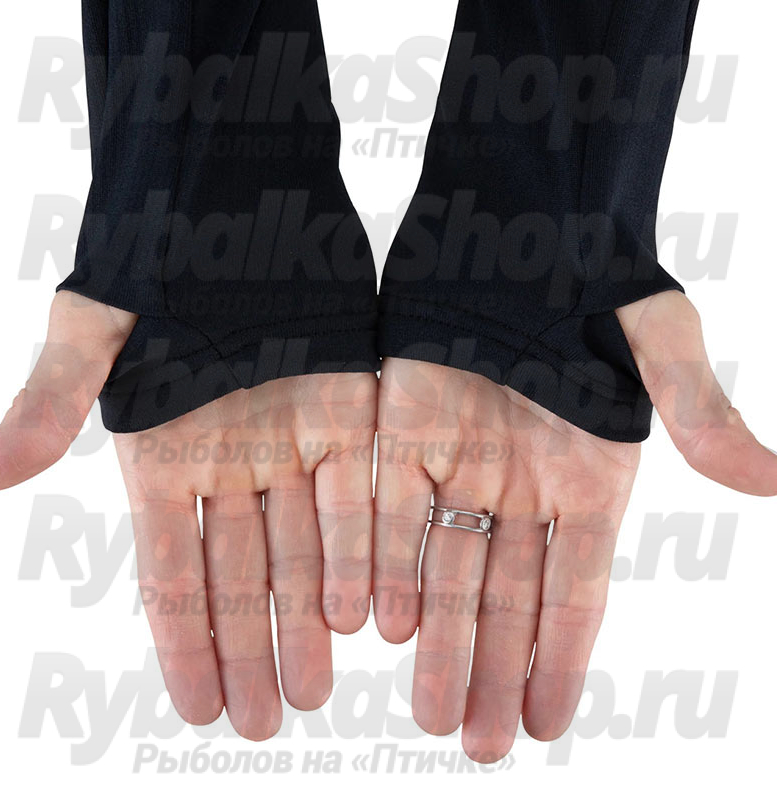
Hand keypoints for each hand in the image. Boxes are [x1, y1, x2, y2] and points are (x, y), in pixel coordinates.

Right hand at [0, 290, 376, 738]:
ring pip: (302, 547)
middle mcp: (229, 461)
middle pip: (241, 574)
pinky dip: (359, 552)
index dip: (182, 639)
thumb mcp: (92, 326)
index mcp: (163, 454)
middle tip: (266, 721)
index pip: (169, 569)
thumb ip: (50, 401)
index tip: (197, 707)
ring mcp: (289, 442)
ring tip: (314, 687)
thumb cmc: (153, 254)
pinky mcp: (347, 413)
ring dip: (307, 618)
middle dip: (250, 648)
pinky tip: (365, 612)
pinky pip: (356, 493)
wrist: (237, 194)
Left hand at [373, 290, 776, 762]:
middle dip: (492, 671)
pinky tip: (384, 624)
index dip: (561, 659)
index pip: (576, 590)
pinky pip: (390, 507)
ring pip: (444, 565)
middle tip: (477, 744)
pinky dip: (386, 562)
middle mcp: (521, 484)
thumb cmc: (599, 273)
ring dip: (437, 639)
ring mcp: (460, 460)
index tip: (543, 724)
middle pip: (505, 596)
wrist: (519, 217)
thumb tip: (770, 479)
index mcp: (588, 477)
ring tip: (431, 711)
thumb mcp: (660, 341)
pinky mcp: (402, 428)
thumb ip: (700, 415)